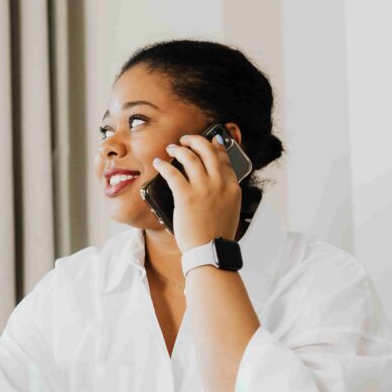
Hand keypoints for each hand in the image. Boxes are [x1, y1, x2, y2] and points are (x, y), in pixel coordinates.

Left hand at [153, 133, 241, 251]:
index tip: (211, 140)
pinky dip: (163, 165)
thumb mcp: (230, 210)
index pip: (224, 158)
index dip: (216, 146)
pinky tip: (158, 163)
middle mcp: (219, 184)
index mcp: (232, 187)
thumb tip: (216, 182)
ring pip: (189, 157)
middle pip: (208, 151)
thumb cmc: (216, 235)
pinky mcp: (186, 196)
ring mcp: (203, 188)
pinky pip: (172, 173)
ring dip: (179, 149)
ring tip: (172, 148)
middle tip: (186, 139)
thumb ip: (225, 193)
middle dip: (196, 141)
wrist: (209, 251)